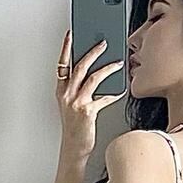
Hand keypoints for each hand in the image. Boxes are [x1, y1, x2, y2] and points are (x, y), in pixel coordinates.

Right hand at [55, 26, 123, 158]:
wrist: (73, 148)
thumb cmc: (74, 127)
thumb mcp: (71, 105)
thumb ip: (79, 89)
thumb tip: (94, 74)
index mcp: (61, 91)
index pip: (62, 64)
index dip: (66, 48)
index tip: (71, 34)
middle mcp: (67, 94)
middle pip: (79, 66)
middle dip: (92, 52)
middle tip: (103, 42)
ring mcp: (77, 103)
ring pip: (92, 78)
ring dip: (107, 68)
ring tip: (118, 62)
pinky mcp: (87, 112)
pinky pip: (103, 98)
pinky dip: (113, 93)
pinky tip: (121, 89)